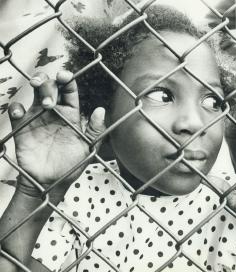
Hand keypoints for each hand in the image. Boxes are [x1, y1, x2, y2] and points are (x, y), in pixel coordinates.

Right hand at [9, 71, 105, 194]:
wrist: (51, 183)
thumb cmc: (71, 166)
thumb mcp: (87, 149)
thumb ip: (95, 131)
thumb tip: (101, 110)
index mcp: (70, 114)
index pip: (69, 90)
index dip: (67, 79)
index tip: (65, 76)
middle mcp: (53, 112)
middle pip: (50, 86)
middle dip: (49, 84)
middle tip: (51, 101)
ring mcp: (37, 118)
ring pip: (33, 93)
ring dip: (36, 89)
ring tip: (44, 103)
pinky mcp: (22, 128)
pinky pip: (15, 112)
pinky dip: (15, 108)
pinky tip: (20, 113)